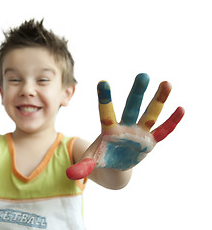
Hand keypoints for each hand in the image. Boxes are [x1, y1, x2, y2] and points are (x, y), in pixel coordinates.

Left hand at [66, 73, 183, 179]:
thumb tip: (70, 175)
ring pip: (150, 114)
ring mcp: (139, 132)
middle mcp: (125, 126)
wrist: (114, 166)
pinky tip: (180, 108)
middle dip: (137, 93)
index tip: (103, 81)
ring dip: (159, 101)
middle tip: (143, 75)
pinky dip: (171, 122)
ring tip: (167, 83)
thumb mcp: (91, 162)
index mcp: (108, 130)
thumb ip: (83, 166)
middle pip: (131, 107)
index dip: (105, 98)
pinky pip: (163, 131)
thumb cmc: (101, 159)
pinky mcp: (149, 141)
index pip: (106, 112)